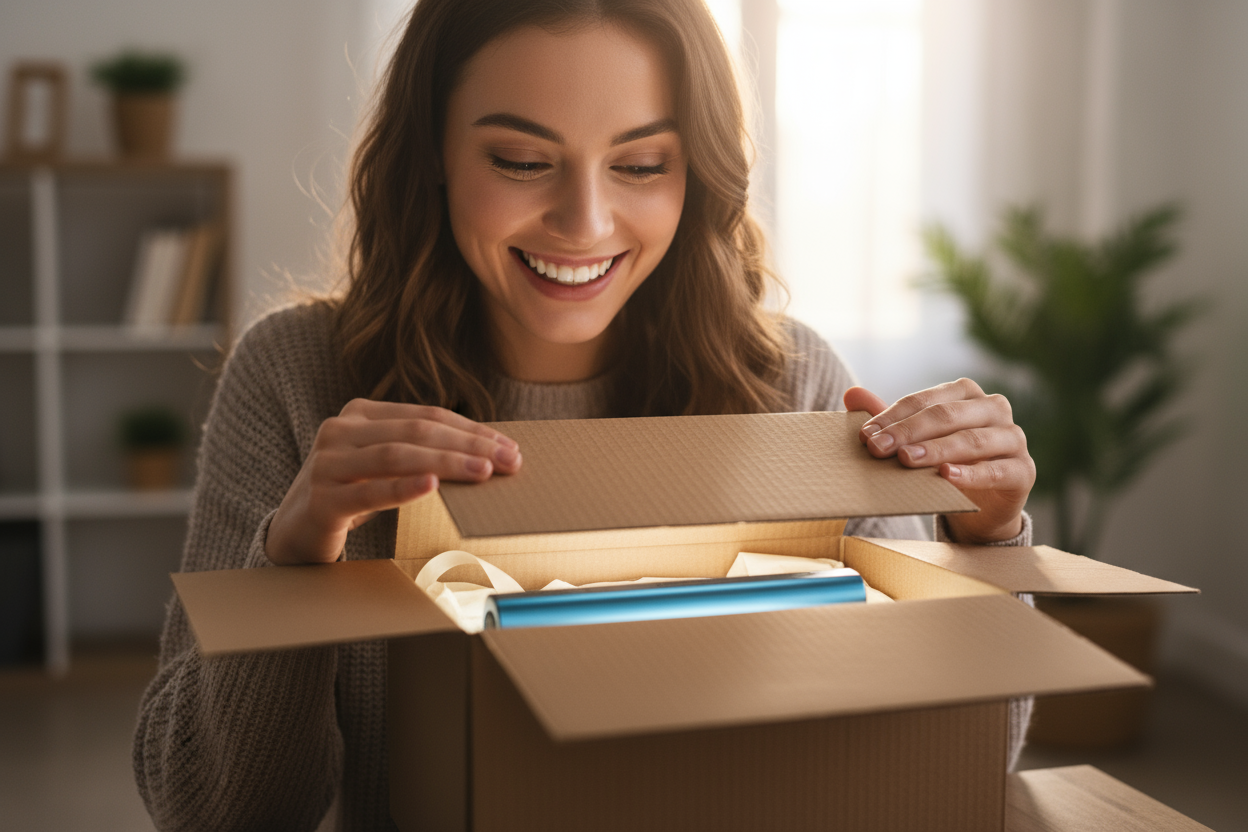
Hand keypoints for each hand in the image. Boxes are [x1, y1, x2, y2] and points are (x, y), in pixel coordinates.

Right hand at [266, 399, 520, 564]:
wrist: (295, 532)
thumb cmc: (351, 495)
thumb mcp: (383, 466)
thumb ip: (420, 453)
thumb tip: (486, 456)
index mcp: (359, 414)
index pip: (427, 416)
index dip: (471, 430)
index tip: (508, 447)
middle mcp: (340, 430)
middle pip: (417, 431)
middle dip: (469, 445)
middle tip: (508, 460)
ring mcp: (327, 463)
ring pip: (397, 455)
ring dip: (447, 463)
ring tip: (484, 472)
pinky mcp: (322, 499)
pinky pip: (369, 492)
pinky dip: (403, 488)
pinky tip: (431, 485)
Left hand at [844, 380, 1033, 543]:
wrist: (982, 506)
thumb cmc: (945, 463)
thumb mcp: (915, 442)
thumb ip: (889, 419)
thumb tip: (850, 394)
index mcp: (965, 393)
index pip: (924, 400)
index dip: (893, 417)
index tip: (865, 436)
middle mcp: (993, 408)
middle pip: (947, 415)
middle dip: (909, 431)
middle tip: (879, 448)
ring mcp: (1013, 437)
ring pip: (972, 440)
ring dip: (936, 450)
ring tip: (907, 460)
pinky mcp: (1024, 470)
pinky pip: (997, 470)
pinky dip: (971, 474)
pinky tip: (947, 477)